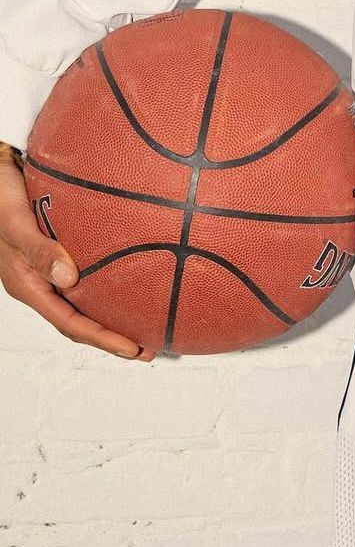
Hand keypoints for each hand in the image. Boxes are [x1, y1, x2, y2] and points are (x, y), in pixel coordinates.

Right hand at [0, 141, 155, 360]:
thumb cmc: (0, 197)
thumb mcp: (16, 224)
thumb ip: (40, 251)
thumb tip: (69, 278)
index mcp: (28, 285)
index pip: (69, 322)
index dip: (101, 339)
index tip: (131, 349)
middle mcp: (40, 282)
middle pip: (78, 319)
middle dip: (111, 337)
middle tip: (148, 347)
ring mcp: (48, 269)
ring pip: (82, 300)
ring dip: (110, 314)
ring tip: (144, 320)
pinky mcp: (57, 251)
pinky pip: (85, 274)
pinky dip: (106, 282)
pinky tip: (130, 276)